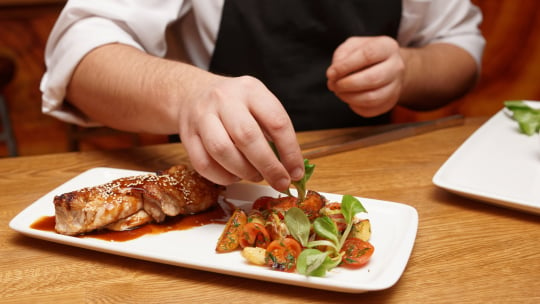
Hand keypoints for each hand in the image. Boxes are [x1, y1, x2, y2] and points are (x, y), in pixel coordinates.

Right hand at [177, 75, 304, 191]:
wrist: (193, 93)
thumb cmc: (235, 105)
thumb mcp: (258, 104)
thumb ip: (274, 132)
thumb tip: (291, 168)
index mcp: (250, 90)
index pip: (276, 121)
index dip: (290, 151)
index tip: (296, 172)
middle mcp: (224, 99)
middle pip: (247, 136)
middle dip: (268, 166)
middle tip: (280, 182)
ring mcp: (201, 116)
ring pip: (222, 151)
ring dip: (244, 172)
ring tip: (255, 175)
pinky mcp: (186, 135)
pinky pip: (204, 164)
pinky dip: (223, 177)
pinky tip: (234, 175)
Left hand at [326, 36, 404, 116]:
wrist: (385, 65)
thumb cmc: (365, 54)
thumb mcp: (352, 46)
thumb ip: (341, 56)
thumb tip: (333, 75)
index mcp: (387, 47)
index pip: (367, 55)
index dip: (345, 66)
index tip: (330, 74)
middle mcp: (396, 66)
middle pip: (372, 79)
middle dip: (347, 84)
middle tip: (334, 85)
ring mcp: (396, 86)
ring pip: (372, 98)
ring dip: (349, 98)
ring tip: (339, 92)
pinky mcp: (390, 102)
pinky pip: (371, 110)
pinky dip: (355, 106)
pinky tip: (350, 98)